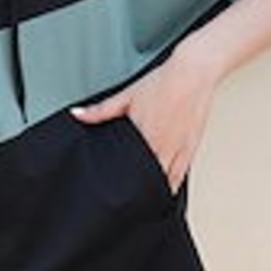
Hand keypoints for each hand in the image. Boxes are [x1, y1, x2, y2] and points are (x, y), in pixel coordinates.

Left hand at [70, 49, 220, 193]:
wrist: (193, 73)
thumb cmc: (162, 82)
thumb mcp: (126, 94)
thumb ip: (101, 110)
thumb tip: (77, 114)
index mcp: (143, 134)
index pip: (127, 165)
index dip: (118, 179)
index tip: (109, 188)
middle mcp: (161, 145)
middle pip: (145, 176)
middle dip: (134, 186)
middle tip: (122, 195)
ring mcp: (177, 149)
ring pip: (163, 180)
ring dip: (152, 188)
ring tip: (140, 197)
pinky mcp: (190, 149)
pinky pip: (180, 175)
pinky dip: (171, 185)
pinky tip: (163, 190)